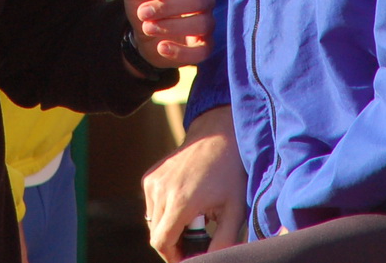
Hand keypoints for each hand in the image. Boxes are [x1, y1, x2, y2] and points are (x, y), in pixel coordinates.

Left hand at [123, 0, 212, 67]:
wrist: (146, 36)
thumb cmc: (148, 7)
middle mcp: (205, 1)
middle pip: (197, 0)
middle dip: (168, 7)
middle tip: (143, 13)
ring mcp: (207, 25)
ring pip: (201, 24)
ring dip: (172, 26)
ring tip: (147, 28)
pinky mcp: (204, 47)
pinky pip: (202, 51)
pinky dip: (181, 51)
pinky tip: (161, 47)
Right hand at [143, 106, 246, 260]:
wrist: (218, 136)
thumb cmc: (230, 172)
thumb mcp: (235, 210)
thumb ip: (224, 241)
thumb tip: (211, 259)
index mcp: (180, 201)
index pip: (161, 242)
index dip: (173, 257)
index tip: (187, 257)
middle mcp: (161, 190)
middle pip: (156, 234)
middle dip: (174, 243)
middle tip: (197, 238)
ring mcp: (153, 181)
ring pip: (152, 221)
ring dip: (169, 227)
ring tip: (194, 217)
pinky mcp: (150, 176)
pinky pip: (152, 205)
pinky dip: (165, 211)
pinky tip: (185, 202)